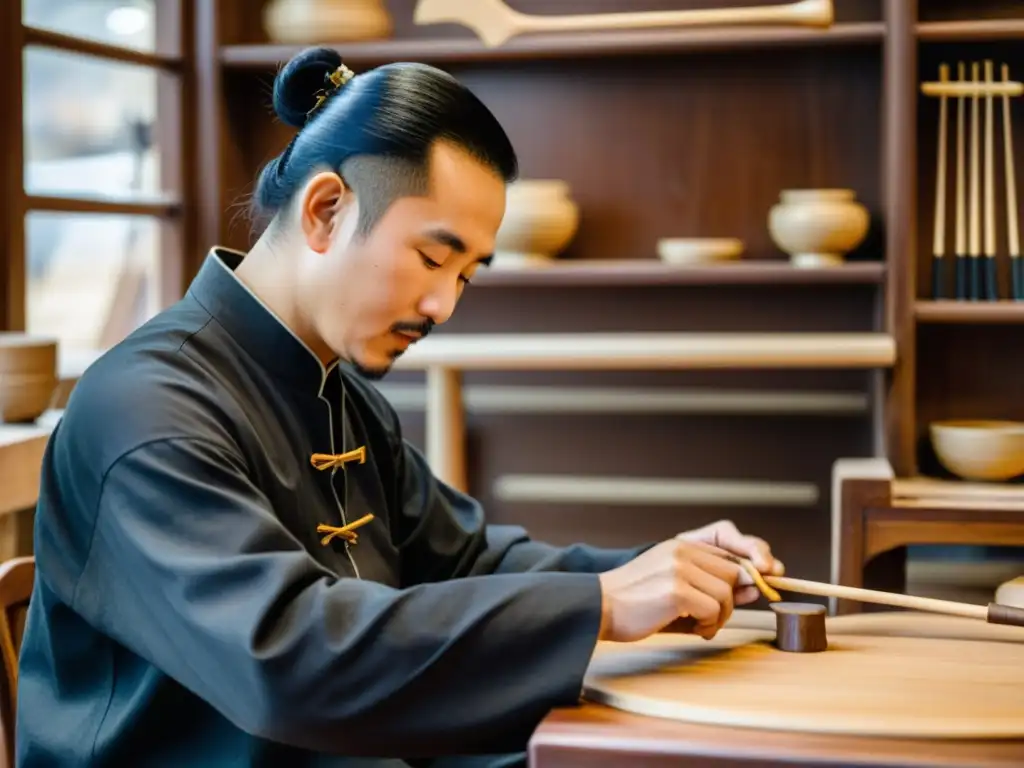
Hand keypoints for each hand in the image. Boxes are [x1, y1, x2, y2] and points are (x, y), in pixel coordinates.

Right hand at [597, 538, 749, 643]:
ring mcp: (678, 569)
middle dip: (730, 601)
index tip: (746, 596)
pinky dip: (708, 625)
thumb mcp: (671, 583)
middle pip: (733, 573)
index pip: (728, 555)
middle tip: (711, 619)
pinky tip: (693, 629)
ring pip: (726, 593)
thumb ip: (708, 584)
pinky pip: (712, 609)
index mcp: (680, 546)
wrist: (598, 607)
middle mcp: (681, 552)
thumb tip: (754, 590)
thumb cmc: (633, 602)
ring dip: (719, 617)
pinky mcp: (676, 591)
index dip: (742, 578)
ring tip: (700, 625)